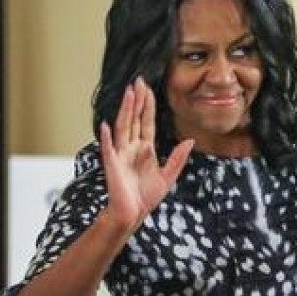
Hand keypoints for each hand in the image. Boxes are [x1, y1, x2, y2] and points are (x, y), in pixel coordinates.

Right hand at [99, 77, 192, 232]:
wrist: (132, 214)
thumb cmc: (146, 197)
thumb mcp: (168, 176)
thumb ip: (178, 158)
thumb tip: (190, 141)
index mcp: (145, 149)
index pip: (146, 122)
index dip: (148, 106)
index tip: (148, 89)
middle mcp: (132, 148)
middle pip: (134, 119)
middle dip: (137, 100)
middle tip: (138, 81)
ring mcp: (121, 155)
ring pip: (123, 127)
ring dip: (125, 110)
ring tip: (128, 94)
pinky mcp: (112, 166)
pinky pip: (109, 149)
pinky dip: (107, 138)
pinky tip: (106, 125)